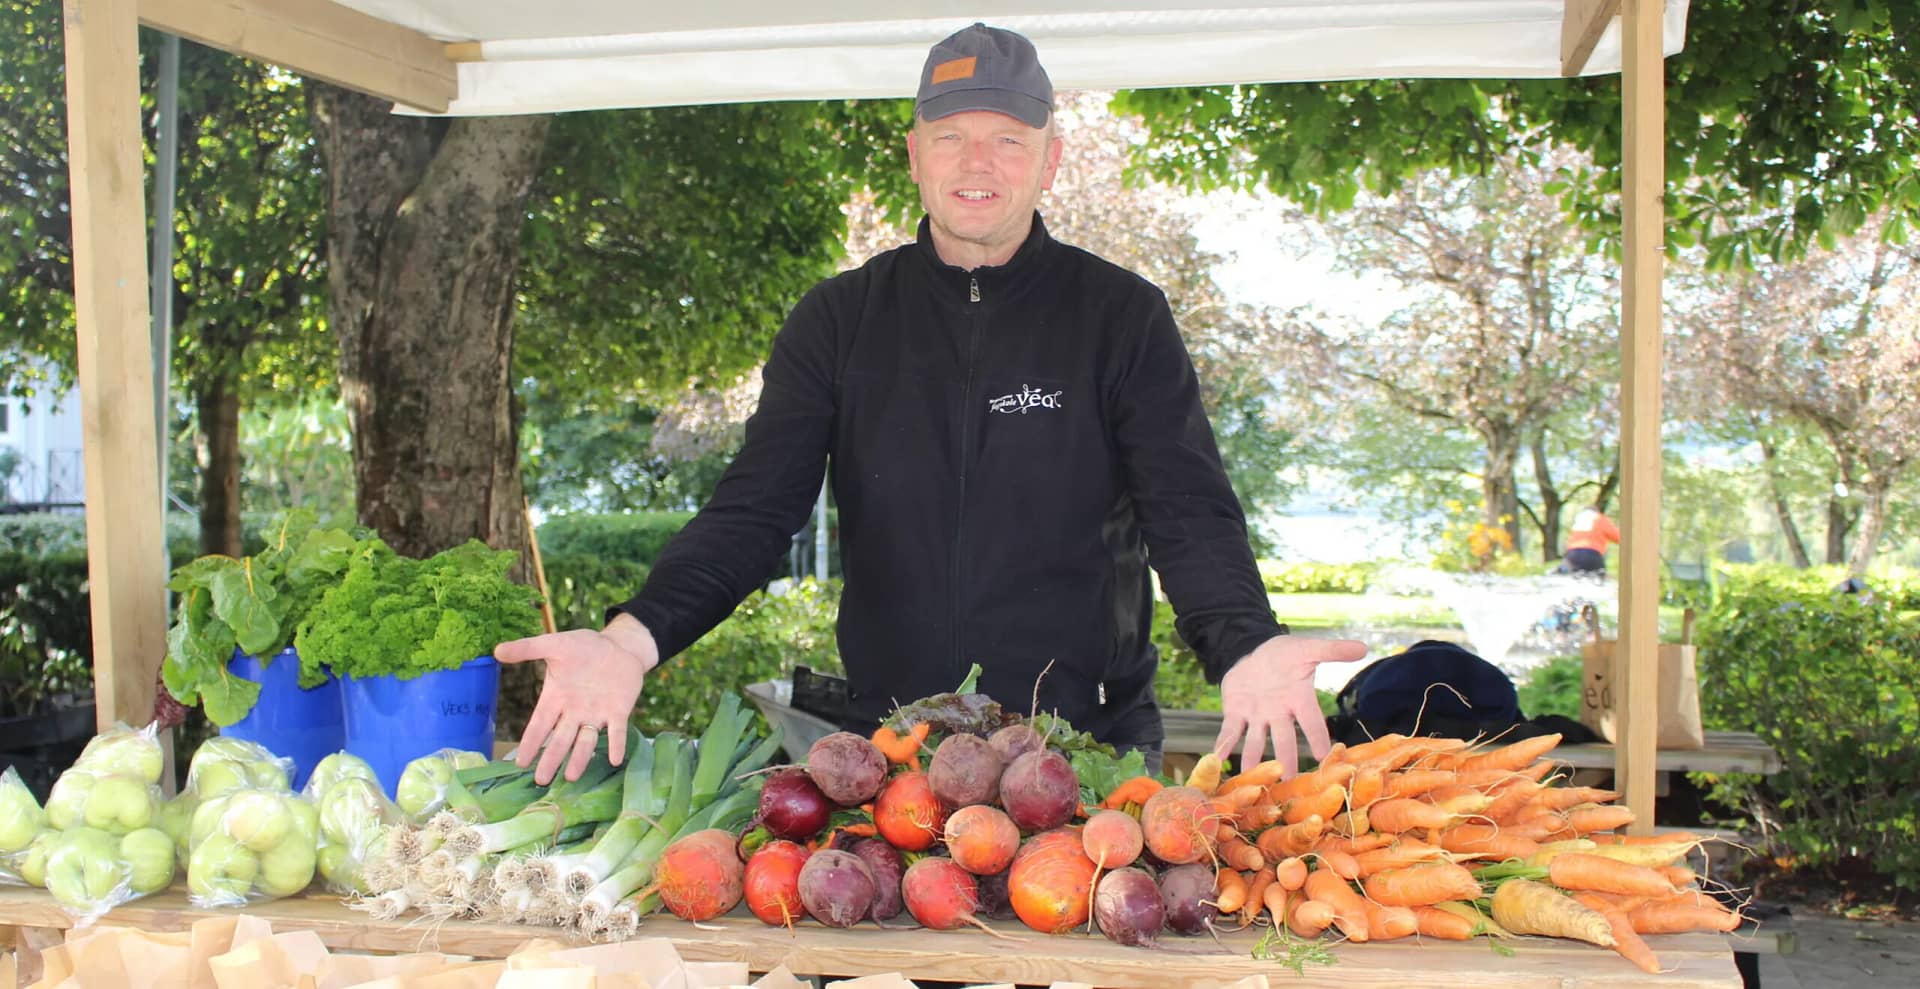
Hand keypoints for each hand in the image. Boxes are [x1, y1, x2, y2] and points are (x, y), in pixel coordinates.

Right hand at [495, 613, 658, 784]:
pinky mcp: (619, 711)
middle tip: (542, 781)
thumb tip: (497, 650)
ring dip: (580, 758)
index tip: (520, 762)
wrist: (618, 646)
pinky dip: (616, 744)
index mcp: (556, 699)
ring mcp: (597, 714)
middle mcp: (574, 712)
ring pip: (586, 740)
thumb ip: (527, 648)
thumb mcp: (554, 644)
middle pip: (560, 740)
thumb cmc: (583, 647)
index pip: (539, 725)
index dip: (530, 743)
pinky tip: (614, 759)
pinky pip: (617, 731)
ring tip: (573, 777)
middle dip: (551, 759)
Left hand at [1212, 634, 1367, 779]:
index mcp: (1299, 700)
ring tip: (1250, 780)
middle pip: (1284, 741)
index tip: (1325, 757)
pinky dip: (1223, 744)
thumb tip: (1363, 647)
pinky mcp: (1235, 713)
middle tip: (1289, 783)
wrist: (1254, 649)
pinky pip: (1230, 731)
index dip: (1318, 739)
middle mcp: (1279, 714)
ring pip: (1256, 742)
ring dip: (1253, 760)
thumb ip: (1332, 650)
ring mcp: (1257, 716)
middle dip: (1286, 760)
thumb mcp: (1308, 648)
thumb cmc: (1286, 653)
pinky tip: (1217, 758)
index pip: (1312, 722)